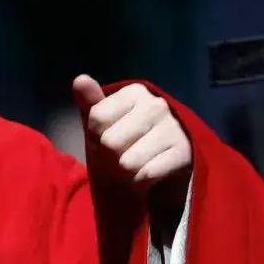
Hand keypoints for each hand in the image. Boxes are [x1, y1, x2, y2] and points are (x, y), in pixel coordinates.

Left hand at [73, 74, 191, 188]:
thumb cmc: (126, 144)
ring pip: (127, 163)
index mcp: (136, 92)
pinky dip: (140, 183)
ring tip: (134, 168)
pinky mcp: (184, 154)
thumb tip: (80, 79)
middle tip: (121, 157)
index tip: (107, 139)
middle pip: (110, 142)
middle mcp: (158, 105)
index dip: (95, 138)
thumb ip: (91, 103)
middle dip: (109, 158)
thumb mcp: (103, 124)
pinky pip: (145, 175)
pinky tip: (148, 176)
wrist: (162, 171)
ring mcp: (174, 129)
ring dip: (124, 174)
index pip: (97, 118)